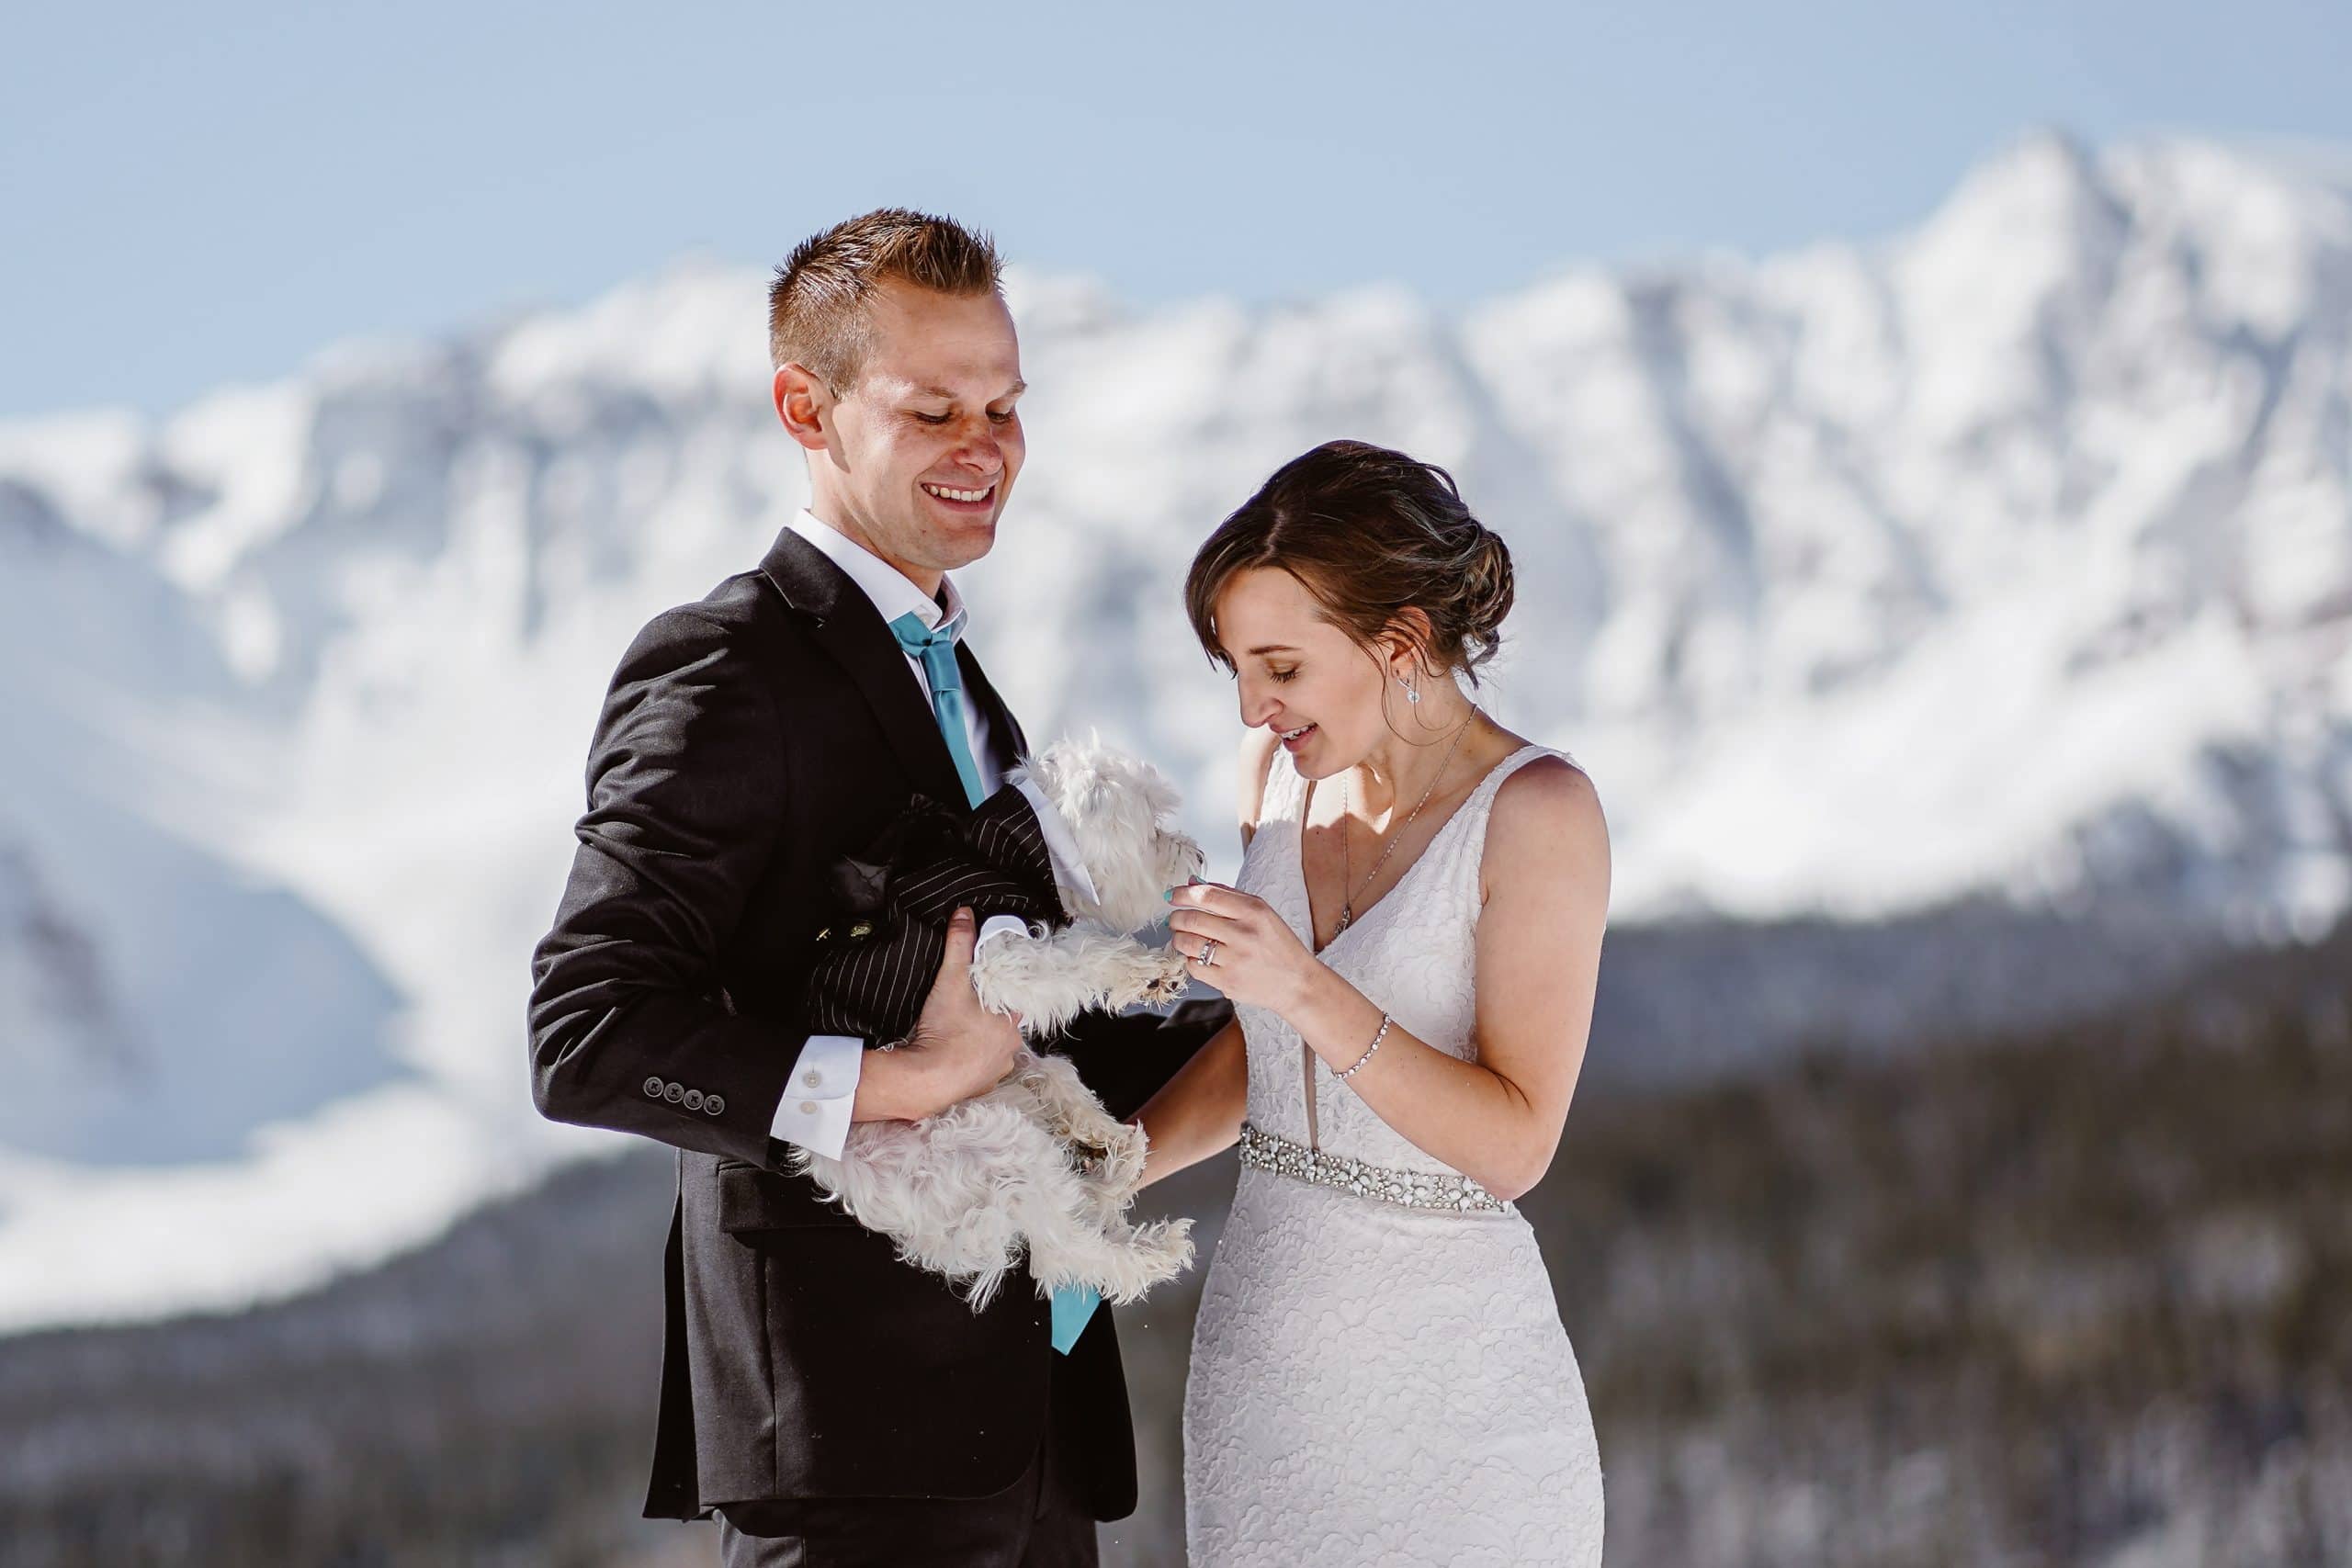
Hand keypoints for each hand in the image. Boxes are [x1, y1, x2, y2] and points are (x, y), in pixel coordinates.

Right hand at [898, 907, 1024, 1115]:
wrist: (926, 1080)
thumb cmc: (946, 1029)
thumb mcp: (952, 979)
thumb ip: (960, 944)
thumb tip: (965, 913)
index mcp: (1012, 1021)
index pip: (1015, 999)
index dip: (1001, 991)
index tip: (985, 988)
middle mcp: (1011, 1048)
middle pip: (1004, 1024)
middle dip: (989, 1016)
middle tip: (967, 1007)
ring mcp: (997, 1071)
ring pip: (994, 1049)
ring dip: (980, 1041)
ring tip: (958, 1031)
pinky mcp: (980, 1088)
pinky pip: (979, 1071)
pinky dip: (969, 1062)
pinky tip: (954, 1054)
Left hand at [1166, 880, 1315, 1013]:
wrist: (1297, 983)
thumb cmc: (1278, 945)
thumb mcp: (1263, 912)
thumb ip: (1228, 896)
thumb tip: (1193, 883)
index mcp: (1253, 911)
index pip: (1207, 896)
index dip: (1183, 894)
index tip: (1172, 896)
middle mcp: (1244, 934)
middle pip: (1191, 920)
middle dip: (1176, 918)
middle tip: (1175, 920)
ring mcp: (1235, 960)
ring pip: (1188, 944)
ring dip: (1179, 939)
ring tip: (1184, 938)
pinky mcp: (1227, 982)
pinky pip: (1194, 967)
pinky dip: (1191, 960)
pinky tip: (1200, 957)